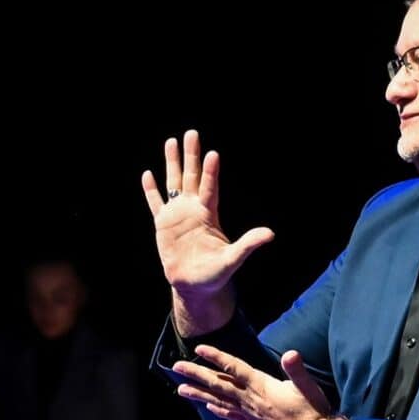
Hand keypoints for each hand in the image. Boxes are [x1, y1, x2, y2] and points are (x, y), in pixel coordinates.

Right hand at [141, 130, 274, 335]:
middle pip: (191, 176)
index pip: (210, 188)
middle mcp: (193, 210)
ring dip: (171, 163)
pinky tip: (148, 174)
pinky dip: (151, 190)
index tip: (213, 154)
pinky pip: (156, 203)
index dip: (210, 172)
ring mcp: (177, 215)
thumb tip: (270, 234)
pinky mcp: (163, 225)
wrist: (194, 286)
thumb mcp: (233, 259)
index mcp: (209, 215)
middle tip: (192, 133)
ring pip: (173, 183)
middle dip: (191, 155)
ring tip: (171, 141)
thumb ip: (248, 244)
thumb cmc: (215, 274)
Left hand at [172, 345, 346, 419]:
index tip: (199, 349)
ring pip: (220, 400)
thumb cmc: (312, 412)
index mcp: (262, 386)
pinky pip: (231, 415)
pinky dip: (218, 410)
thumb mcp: (307, 387)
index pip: (234, 367)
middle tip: (177, 367)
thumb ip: (296, 370)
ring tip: (181, 390)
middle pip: (219, 384)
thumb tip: (291, 354)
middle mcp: (251, 400)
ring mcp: (251, 413)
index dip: (217, 357)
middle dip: (197, 375)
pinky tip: (209, 407)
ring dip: (200, 394)